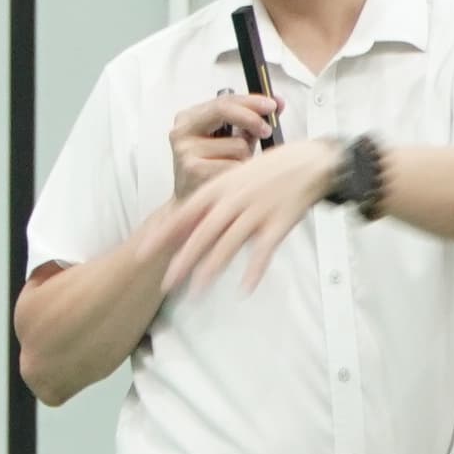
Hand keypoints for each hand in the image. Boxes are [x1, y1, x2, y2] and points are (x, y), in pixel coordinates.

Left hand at [163, 137, 342, 297]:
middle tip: (166, 282)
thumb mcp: (232, 179)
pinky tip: (244, 288)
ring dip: (211, 269)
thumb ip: (211, 204)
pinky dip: (254, 270)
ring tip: (196, 291)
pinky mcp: (279, 222)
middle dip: (183, 259)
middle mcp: (233, 199)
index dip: (163, 233)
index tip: (143, 251)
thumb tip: (185, 228)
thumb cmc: (268, 172)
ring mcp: (257, 211)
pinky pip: (264, 250)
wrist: (310, 162)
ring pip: (229, 244)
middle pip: (203, 233)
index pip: (184, 212)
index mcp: (219, 188)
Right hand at [166, 92, 279, 203]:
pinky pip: (234, 166)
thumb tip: (278, 103)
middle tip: (266, 130)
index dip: (251, 101)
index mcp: (189, 118)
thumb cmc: (213, 168)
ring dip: (245, 157)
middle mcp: (182, 131)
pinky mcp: (193, 170)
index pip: (224, 100)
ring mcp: (185, 150)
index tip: (272, 105)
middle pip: (223, 110)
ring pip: (237, 145)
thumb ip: (252, 120)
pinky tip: (230, 179)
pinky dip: (240, 173)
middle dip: (252, 118)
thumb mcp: (232, 139)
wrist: (192, 201)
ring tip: (234, 166)